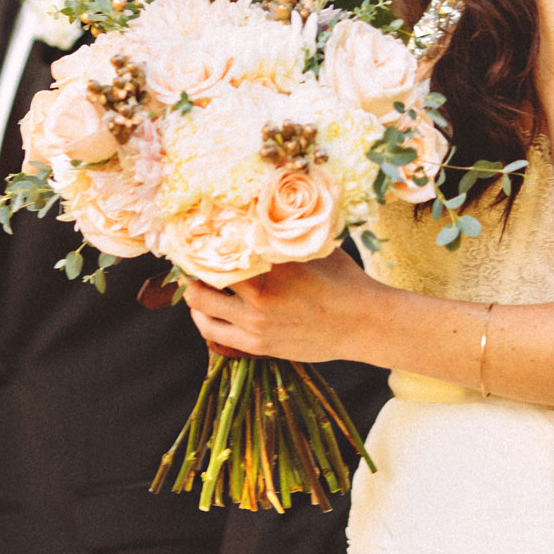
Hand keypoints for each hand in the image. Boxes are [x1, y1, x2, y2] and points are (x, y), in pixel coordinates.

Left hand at [185, 249, 382, 362]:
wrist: (363, 323)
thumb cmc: (342, 279)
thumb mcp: (312, 247)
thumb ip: (281, 235)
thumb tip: (257, 209)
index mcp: (272, 266)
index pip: (220, 248)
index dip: (202, 239)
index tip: (193, 230)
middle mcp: (258, 296)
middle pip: (202, 278)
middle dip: (191, 265)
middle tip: (189, 255)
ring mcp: (255, 324)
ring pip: (201, 307)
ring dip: (193, 292)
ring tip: (195, 281)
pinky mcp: (258, 345)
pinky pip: (214, 333)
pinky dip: (203, 318)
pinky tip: (205, 308)